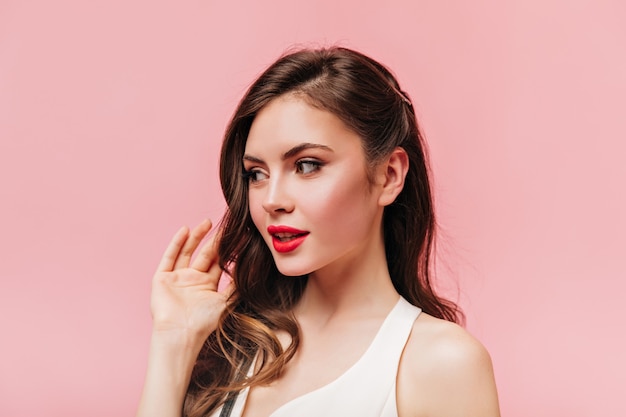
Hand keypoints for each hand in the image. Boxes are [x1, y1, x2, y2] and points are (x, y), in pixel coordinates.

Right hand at [150, 219, 232, 346]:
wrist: (181, 333)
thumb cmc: (204, 322)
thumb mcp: (225, 302)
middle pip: (204, 254)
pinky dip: (176, 243)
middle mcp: (192, 280)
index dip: (227, 249)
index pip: (218, 262)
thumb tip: (251, 271)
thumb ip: (235, 286)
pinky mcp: (162, 279)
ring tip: (207, 222)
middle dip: (214, 240)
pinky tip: (185, 230)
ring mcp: (176, 278)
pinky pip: (170, 257)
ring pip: (188, 252)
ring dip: (196, 237)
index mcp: (206, 286)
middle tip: (226, 225)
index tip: (237, 236)